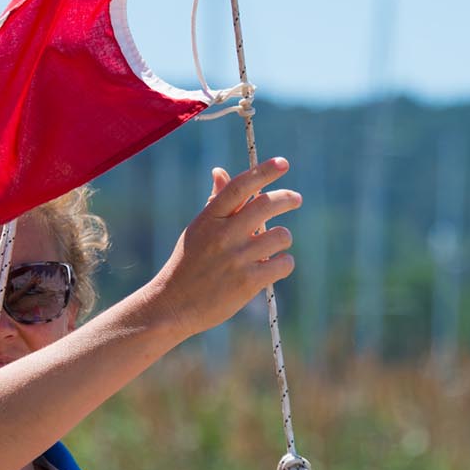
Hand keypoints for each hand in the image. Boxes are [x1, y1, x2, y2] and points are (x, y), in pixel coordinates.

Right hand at [144, 157, 300, 338]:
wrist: (173, 306)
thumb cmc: (187, 265)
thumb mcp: (197, 230)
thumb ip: (215, 202)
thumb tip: (220, 171)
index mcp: (209, 218)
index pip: (240, 186)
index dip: (264, 171)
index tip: (283, 163)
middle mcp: (223, 235)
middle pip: (266, 205)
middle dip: (288, 198)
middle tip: (296, 198)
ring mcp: (236, 258)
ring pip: (280, 236)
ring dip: (283, 239)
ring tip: (275, 246)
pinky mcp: (248, 282)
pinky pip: (282, 264)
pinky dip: (284, 264)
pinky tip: (275, 267)